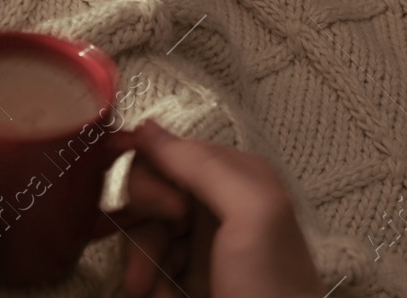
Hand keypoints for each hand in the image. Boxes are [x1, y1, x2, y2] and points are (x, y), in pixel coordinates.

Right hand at [108, 120, 322, 297]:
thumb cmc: (269, 290)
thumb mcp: (251, 216)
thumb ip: (203, 166)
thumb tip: (145, 126)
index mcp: (238, 178)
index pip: (167, 153)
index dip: (152, 180)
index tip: (164, 213)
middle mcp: (216, 203)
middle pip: (146, 192)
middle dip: (139, 228)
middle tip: (148, 262)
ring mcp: (200, 242)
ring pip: (140, 230)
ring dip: (137, 263)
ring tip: (146, 292)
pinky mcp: (186, 275)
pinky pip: (144, 263)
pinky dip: (143, 281)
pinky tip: (157, 296)